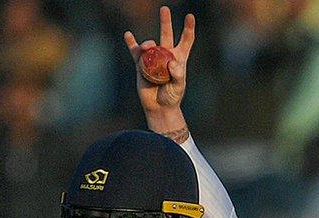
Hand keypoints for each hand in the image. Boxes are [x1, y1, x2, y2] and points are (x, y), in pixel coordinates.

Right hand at [123, 7, 193, 125]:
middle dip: (166, 22)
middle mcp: (166, 55)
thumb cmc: (172, 96)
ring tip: (147, 46)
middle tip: (164, 9)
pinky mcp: (141, 65)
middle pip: (166, 35)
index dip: (188, 28)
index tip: (190, 16)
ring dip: (147, 43)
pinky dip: (131, 43)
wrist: (159, 107)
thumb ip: (178, 75)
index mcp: (179, 58)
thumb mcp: (179, 87)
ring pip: (150, 45)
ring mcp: (153, 59)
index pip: (185, 40)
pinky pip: (135, 52)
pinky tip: (128, 35)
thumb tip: (171, 62)